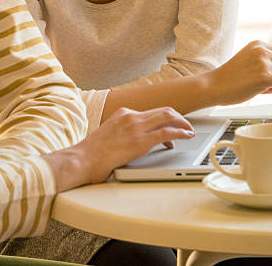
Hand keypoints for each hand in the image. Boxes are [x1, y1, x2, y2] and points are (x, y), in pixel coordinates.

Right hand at [43, 106, 194, 190]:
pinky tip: (186, 136)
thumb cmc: (92, 154)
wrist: (82, 159)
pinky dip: (181, 132)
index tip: (171, 126)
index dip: (164, 119)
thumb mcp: (108, 135)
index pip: (151, 112)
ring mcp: (136, 126)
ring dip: (182, 123)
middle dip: (178, 117)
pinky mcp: (141, 140)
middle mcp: (131, 115)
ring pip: (168, 116)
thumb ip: (122, 134)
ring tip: (190, 131)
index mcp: (123, 113)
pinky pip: (167, 132)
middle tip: (186, 125)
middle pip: (163, 110)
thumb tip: (132, 142)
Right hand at [210, 40, 271, 105]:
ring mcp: (263, 63)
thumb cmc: (231, 76)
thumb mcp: (249, 58)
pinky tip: (267, 91)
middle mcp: (261, 50)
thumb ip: (268, 57)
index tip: (263, 74)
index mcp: (258, 44)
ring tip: (263, 87)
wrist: (214, 86)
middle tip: (265, 83)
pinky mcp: (265, 77)